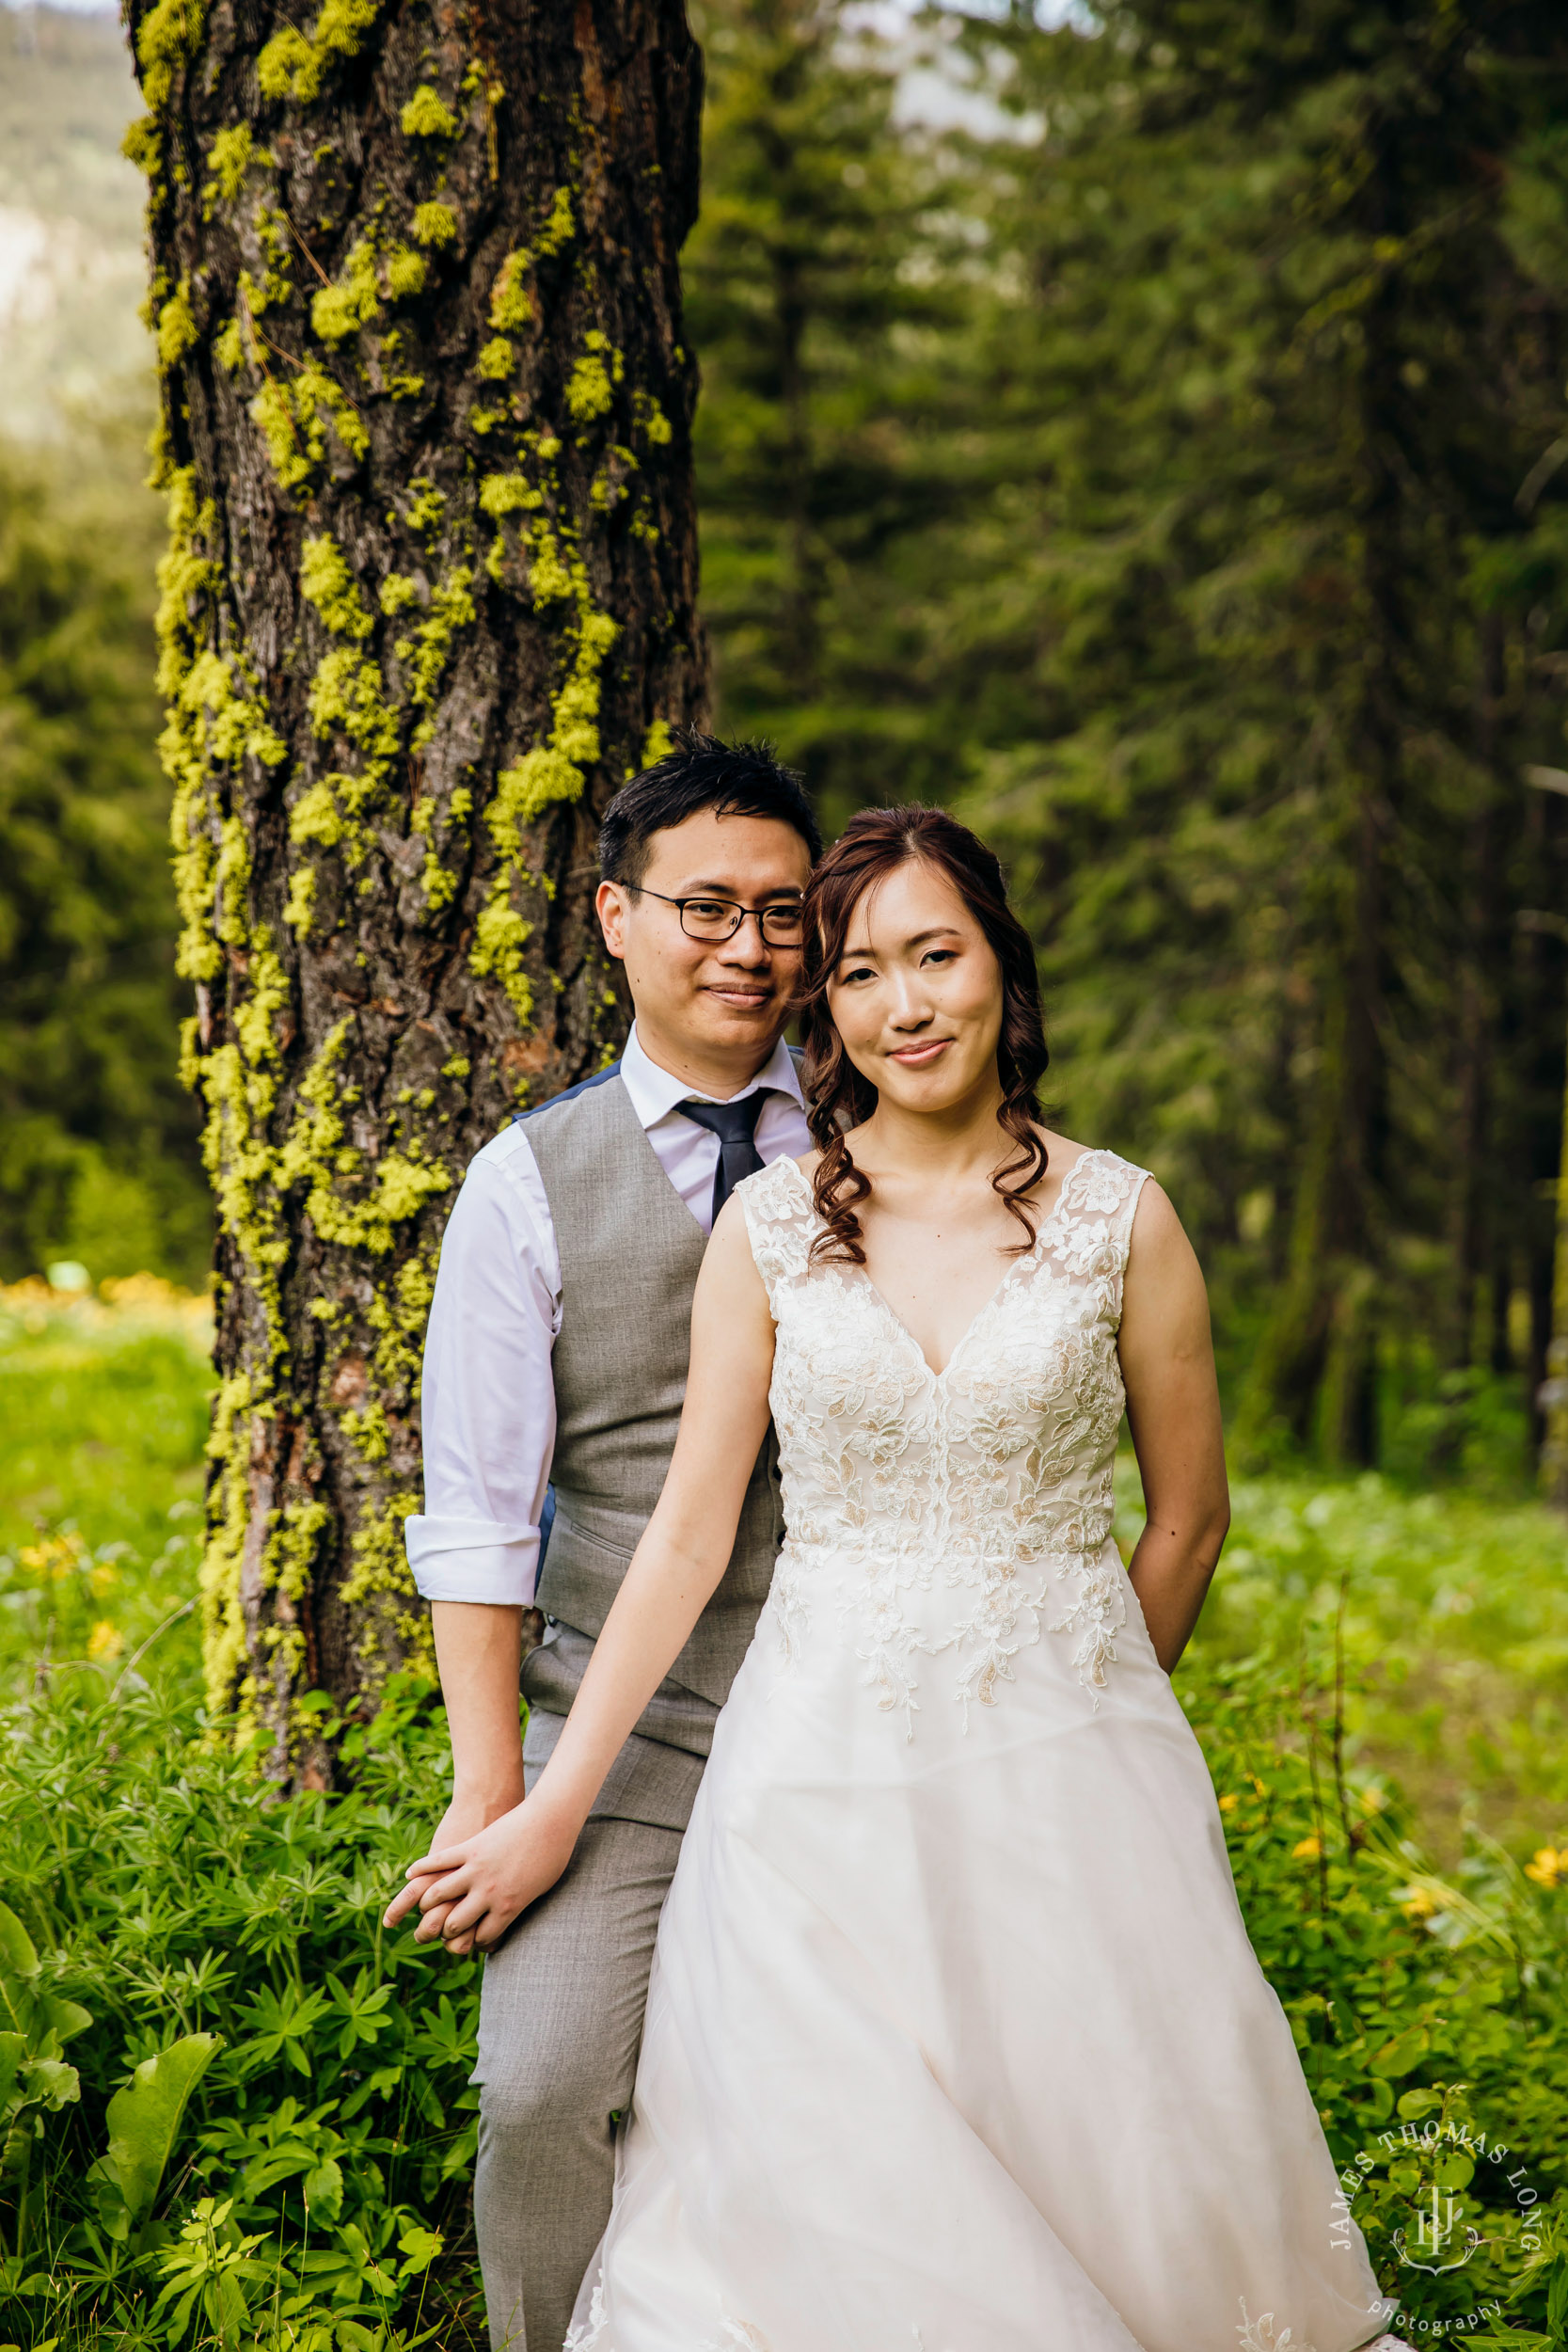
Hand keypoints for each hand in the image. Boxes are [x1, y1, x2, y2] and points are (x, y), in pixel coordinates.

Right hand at [383, 1797, 578, 1955]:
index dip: (472, 1942)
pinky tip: (410, 1874)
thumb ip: (522, 1906)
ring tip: (422, 1905)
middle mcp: (488, 1893)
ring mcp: (476, 1869)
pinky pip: (437, 1861)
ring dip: (426, 1903)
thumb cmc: (553, 1855)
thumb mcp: (542, 1889)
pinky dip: (420, 1868)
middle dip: (444, 1931)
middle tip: (437, 1930)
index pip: (480, 1938)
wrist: (551, 1819)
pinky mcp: (469, 1847)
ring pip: (437, 1895)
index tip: (469, 1939)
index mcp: (508, 1907)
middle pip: (454, 1925)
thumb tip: (512, 1918)